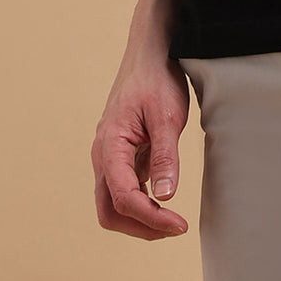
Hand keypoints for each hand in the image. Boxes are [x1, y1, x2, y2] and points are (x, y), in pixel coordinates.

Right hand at [92, 49, 190, 239]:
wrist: (150, 52)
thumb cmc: (157, 77)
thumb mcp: (167, 116)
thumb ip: (165, 157)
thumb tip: (166, 196)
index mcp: (109, 145)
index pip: (123, 198)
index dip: (150, 218)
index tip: (178, 225)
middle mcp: (102, 154)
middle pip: (109, 210)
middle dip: (140, 226)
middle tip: (173, 228)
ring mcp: (109, 155)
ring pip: (113, 202)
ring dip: (139, 217)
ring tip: (170, 220)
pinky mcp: (120, 153)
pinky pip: (122, 187)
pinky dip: (140, 201)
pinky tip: (163, 197)